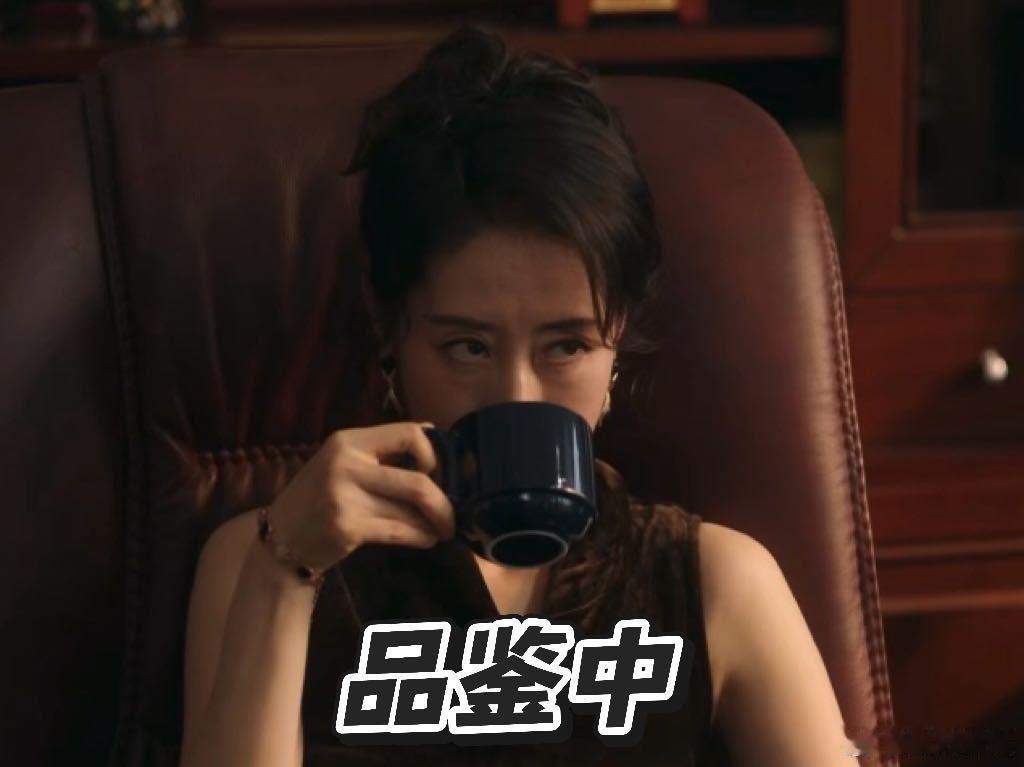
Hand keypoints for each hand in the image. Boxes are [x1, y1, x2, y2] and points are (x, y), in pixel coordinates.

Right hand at [264, 421, 455, 571]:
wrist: (280, 538)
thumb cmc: (319, 498)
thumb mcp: (343, 463)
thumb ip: (383, 452)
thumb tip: (434, 433)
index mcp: (348, 441)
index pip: (410, 434)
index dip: (433, 456)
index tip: (437, 475)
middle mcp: (346, 463)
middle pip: (419, 480)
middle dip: (445, 503)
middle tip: (452, 515)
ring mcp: (344, 497)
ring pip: (411, 510)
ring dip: (435, 523)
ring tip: (441, 529)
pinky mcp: (346, 528)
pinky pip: (400, 531)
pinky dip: (421, 537)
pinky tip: (425, 539)